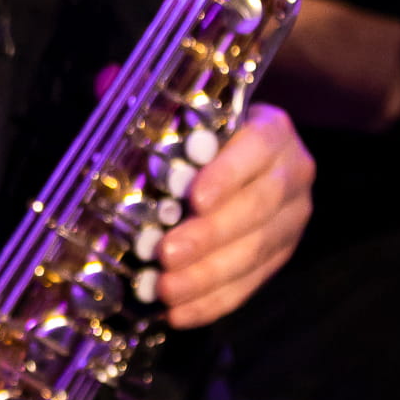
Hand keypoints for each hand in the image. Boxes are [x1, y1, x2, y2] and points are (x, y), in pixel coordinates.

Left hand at [155, 102, 312, 326]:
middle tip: (165, 254)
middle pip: (260, 208)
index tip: (192, 197)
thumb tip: (106, 85)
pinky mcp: (280, 256)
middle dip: (210, 236)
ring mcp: (292, 220)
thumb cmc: (197, 132)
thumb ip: (148, 101)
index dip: (228, 174)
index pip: (258, 149)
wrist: (236, 158)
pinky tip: (180, 313)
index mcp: (271, 130)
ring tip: (165, 290)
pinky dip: (215, 302)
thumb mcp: (177, 110)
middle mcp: (293, 173)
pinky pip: (252, 284)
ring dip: (209, 276)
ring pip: (258, 252)